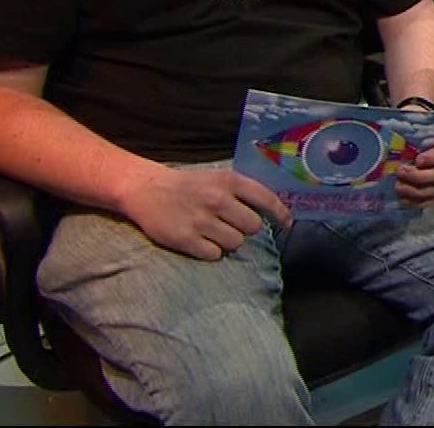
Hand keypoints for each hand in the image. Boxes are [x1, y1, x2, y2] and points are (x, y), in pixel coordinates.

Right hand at [116, 164, 291, 260]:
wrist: (146, 189)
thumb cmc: (188, 185)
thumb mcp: (218, 178)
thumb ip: (243, 192)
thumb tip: (271, 212)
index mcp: (229, 181)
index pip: (266, 199)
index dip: (281, 214)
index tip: (287, 225)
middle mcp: (218, 200)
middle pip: (252, 227)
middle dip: (245, 229)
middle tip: (230, 225)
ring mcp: (201, 220)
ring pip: (236, 243)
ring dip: (229, 241)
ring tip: (213, 232)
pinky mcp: (186, 239)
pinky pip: (215, 255)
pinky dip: (211, 251)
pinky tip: (201, 241)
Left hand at [397, 128, 433, 207]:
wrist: (416, 130)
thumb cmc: (416, 124)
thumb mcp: (415, 118)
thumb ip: (411, 124)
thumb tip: (389, 129)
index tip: (418, 159)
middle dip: (421, 176)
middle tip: (401, 172)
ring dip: (418, 192)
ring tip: (399, 188)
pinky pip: (433, 199)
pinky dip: (419, 203)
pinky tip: (404, 200)